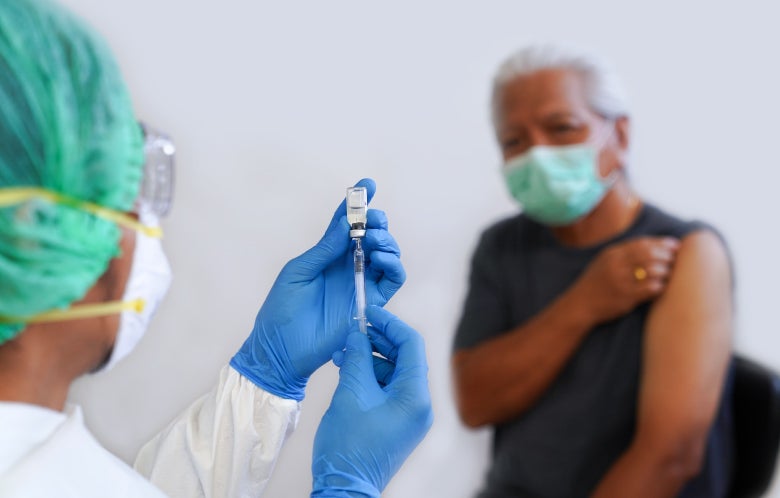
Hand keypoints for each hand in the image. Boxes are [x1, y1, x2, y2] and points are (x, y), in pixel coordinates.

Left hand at [230, 179, 405, 400]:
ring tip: (374, 241)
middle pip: (372, 236)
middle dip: (377, 222)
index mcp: (327, 255)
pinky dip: (393, 266)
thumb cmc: (282, 310)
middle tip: (373, 220)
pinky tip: (381, 259)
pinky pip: (392, 281)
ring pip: (387, 256)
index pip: (346, 224)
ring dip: (386, 242)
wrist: (281, 348)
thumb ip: (325, 249)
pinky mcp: (371, 302)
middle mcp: (347, 266)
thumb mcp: (299, 271)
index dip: (358, 204)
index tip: (368, 184)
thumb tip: (347, 224)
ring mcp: (360, 284)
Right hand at [311, 306, 433, 497]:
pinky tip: (348, 369)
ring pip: (394, 373)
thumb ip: (357, 358)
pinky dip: (370, 376)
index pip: (411, 345)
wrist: (344, 488)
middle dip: (378, 340)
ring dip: (370, 358)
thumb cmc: (348, 445)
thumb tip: (358, 333)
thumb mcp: (350, 393)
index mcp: (416, 397)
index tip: (369, 312)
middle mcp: (420, 405)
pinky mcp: (397, 422)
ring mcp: (409, 416)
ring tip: (344, 350)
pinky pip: (388, 389)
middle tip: (354, 329)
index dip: (390, 324)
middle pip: (404, 358)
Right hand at [570, 236, 679, 324]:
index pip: (642, 243)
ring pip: (652, 270)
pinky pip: (650, 288)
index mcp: (612, 254)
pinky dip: (660, 286)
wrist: (580, 304)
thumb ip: (625, 253)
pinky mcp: (626, 297)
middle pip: (649, 255)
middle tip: (675, 259)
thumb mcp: (605, 261)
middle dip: (666, 256)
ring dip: (665, 271)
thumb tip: (653, 245)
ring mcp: (621, 281)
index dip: (661, 243)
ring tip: (670, 273)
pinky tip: (662, 287)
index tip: (675, 245)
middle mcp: (616, 265)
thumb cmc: (597, 282)